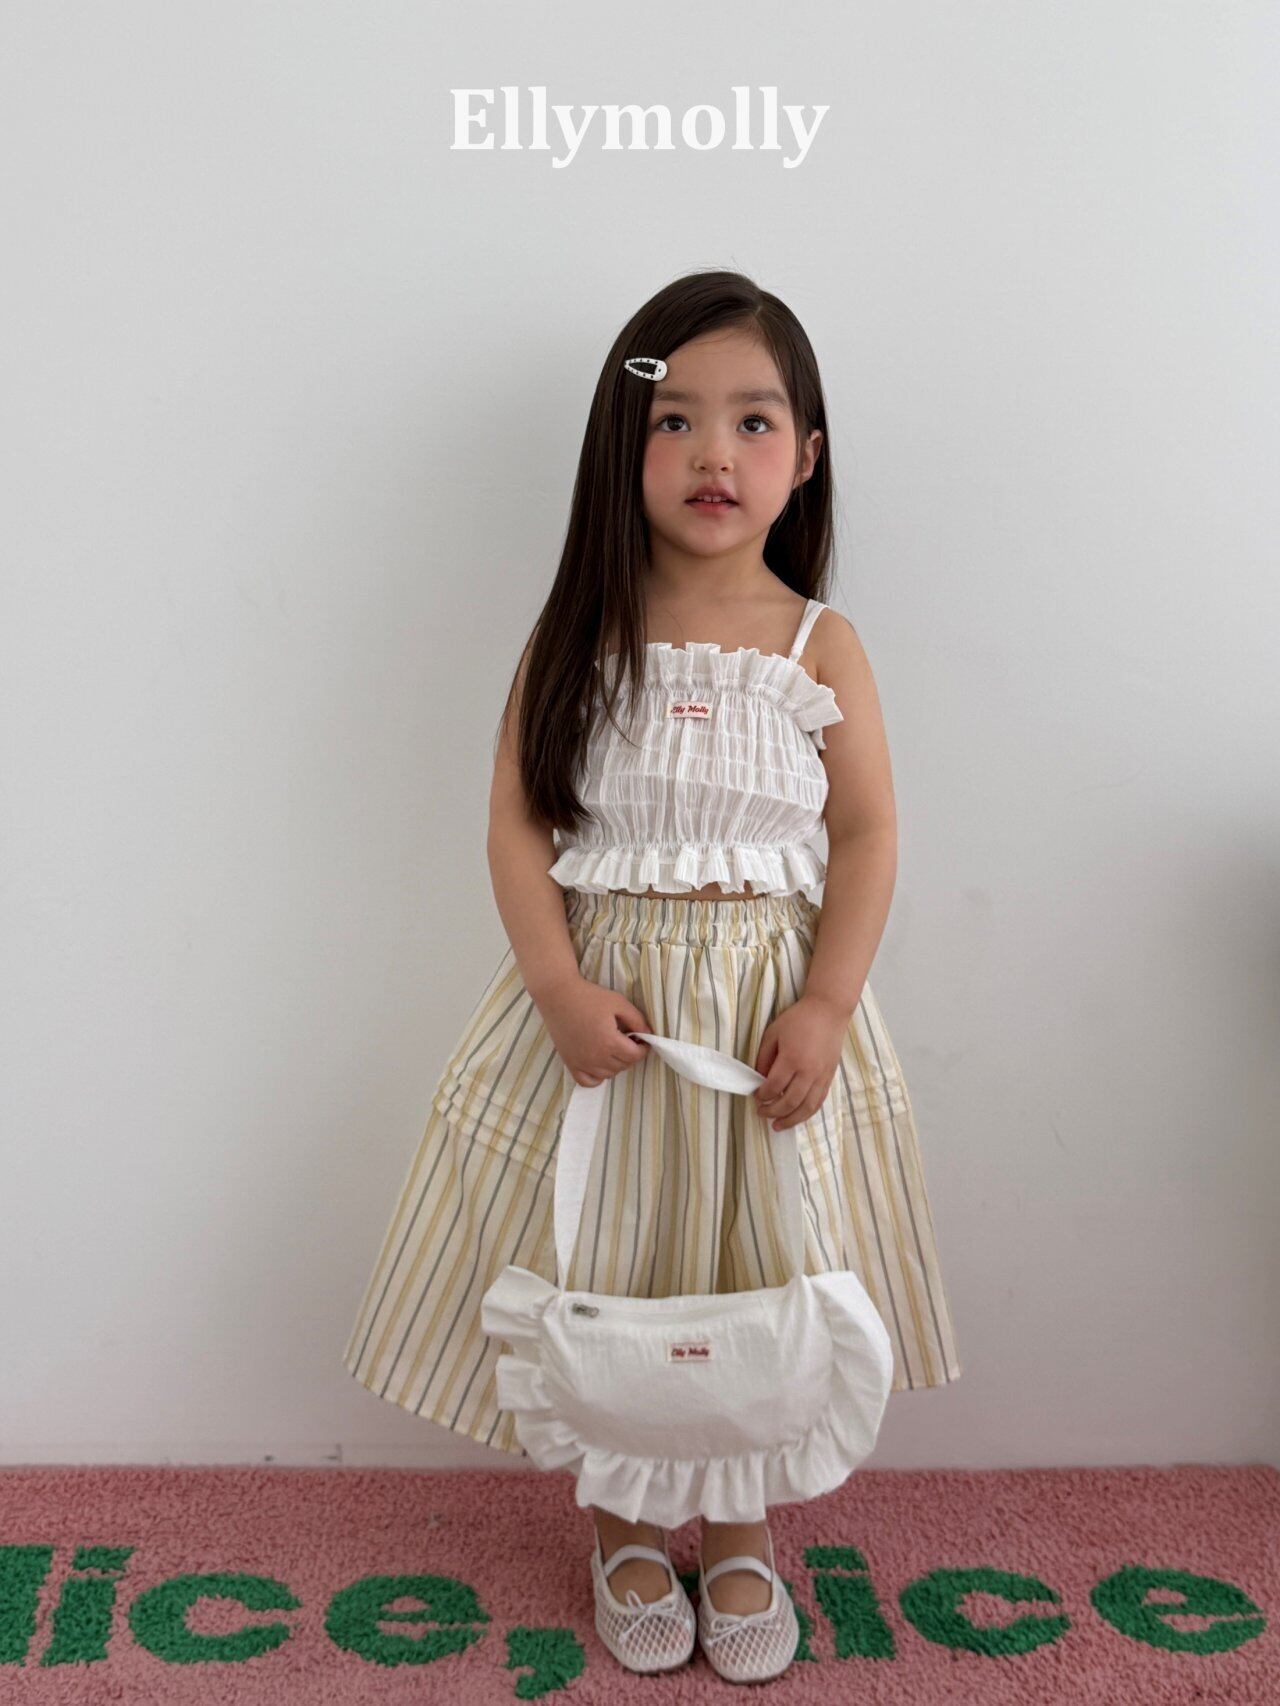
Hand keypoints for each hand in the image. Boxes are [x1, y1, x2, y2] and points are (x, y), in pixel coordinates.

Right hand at [533, 972, 651, 1086]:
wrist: (558, 996)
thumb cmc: (589, 996)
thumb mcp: (618, 1003)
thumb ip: (637, 1020)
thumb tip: (648, 1035)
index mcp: (609, 1042)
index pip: (635, 1056)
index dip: (643, 1048)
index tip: (642, 1040)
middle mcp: (595, 1057)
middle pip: (623, 1066)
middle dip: (631, 1054)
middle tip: (627, 1040)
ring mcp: (581, 1063)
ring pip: (609, 1074)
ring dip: (616, 1064)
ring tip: (613, 1047)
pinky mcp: (570, 1063)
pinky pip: (588, 1082)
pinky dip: (597, 1076)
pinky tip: (599, 1062)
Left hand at [752, 994, 848, 1129]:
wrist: (828, 1011)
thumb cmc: (798, 1020)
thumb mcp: (773, 1033)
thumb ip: (764, 1058)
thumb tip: (760, 1079)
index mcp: (792, 1058)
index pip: (774, 1086)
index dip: (762, 1095)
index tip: (755, 1096)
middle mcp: (809, 1071)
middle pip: (790, 1101)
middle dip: (773, 1111)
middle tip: (761, 1113)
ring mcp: (822, 1076)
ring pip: (806, 1107)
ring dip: (791, 1120)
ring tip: (777, 1126)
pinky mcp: (830, 1077)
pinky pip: (819, 1102)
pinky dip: (807, 1113)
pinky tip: (796, 1117)